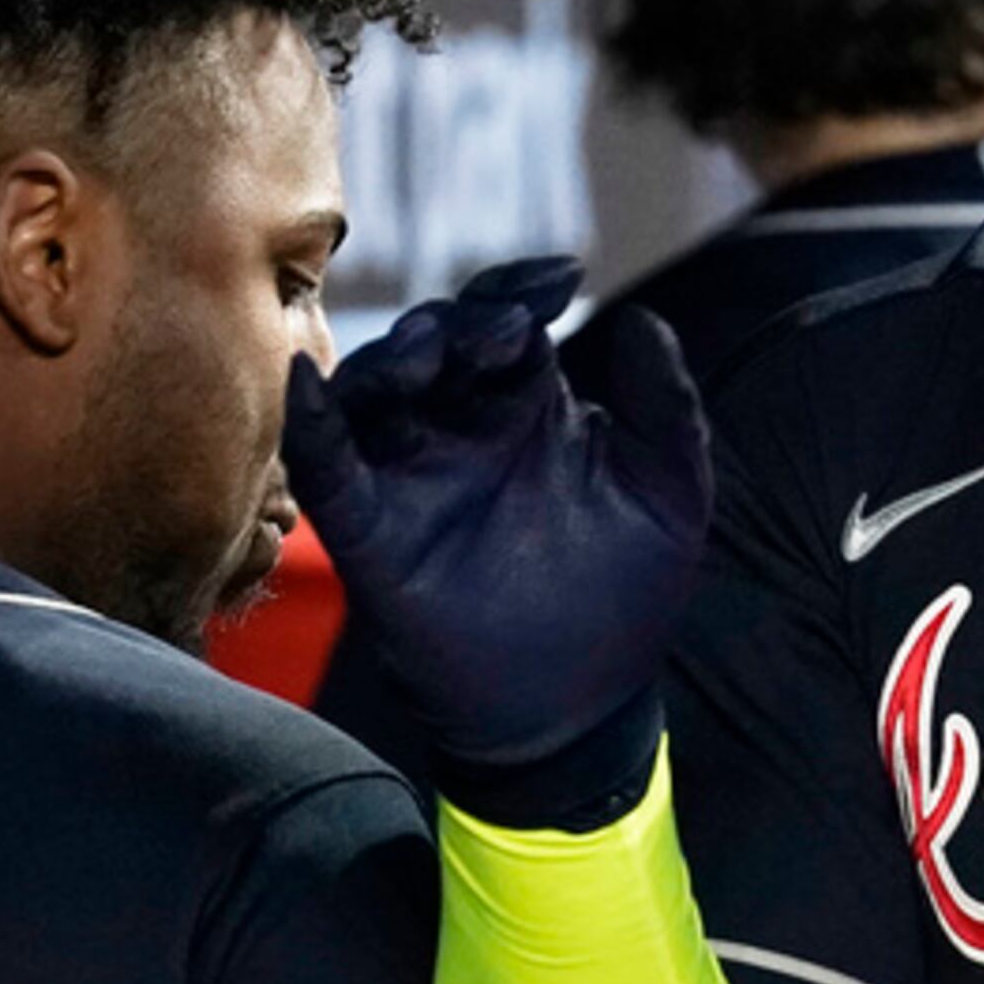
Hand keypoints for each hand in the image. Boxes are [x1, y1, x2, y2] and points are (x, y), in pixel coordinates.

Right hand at [281, 257, 709, 782]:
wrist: (582, 706)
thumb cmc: (630, 592)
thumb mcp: (671, 489)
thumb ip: (667, 406)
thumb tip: (641, 318)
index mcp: (528, 406)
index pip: (506, 322)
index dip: (521, 290)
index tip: (562, 278)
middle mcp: (461, 429)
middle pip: (436, 345)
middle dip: (460, 321)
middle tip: (498, 328)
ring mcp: (411, 476)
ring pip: (375, 391)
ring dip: (394, 359)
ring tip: (429, 351)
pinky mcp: (369, 533)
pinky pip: (326, 470)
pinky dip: (311, 425)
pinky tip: (312, 386)